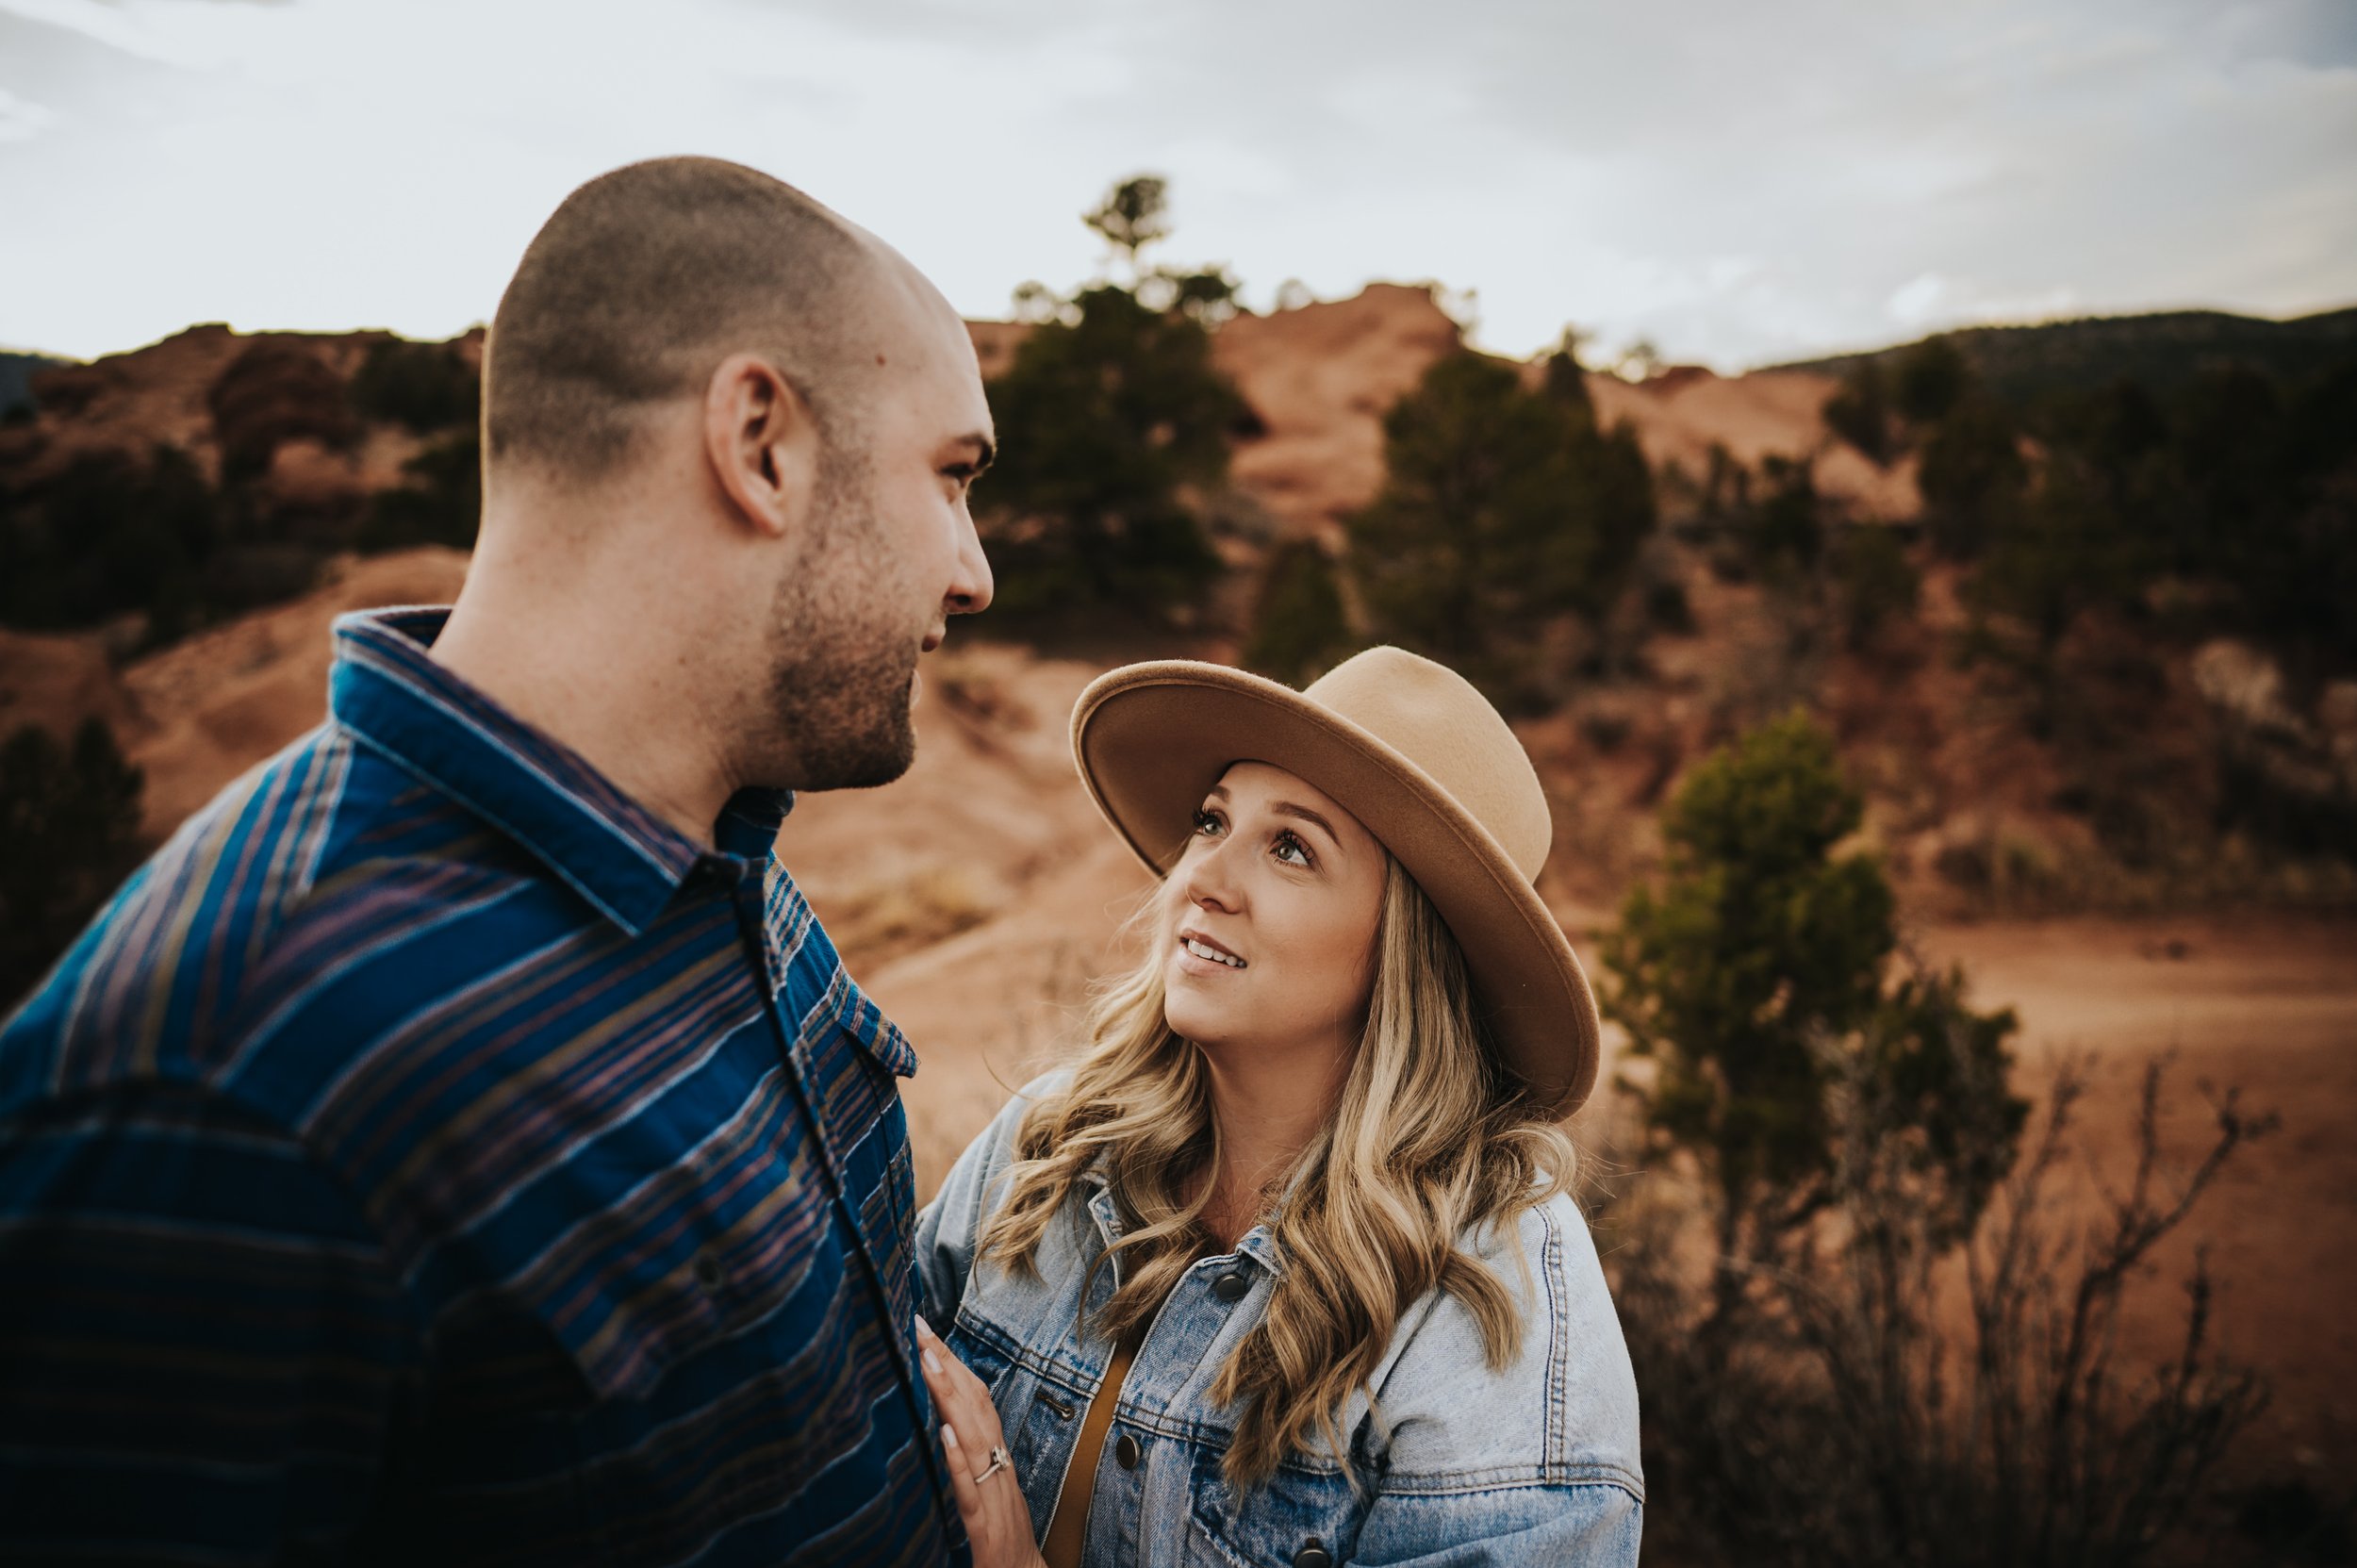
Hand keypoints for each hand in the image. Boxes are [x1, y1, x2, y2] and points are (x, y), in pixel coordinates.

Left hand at [916, 1315, 1044, 1567]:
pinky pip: (970, 1489)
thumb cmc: (1004, 1539)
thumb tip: (944, 1423)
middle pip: (975, 1406)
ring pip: (973, 1438)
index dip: (954, 1363)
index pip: (976, 1399)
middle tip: (920, 1328)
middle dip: (948, 1363)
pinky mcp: (983, 1526)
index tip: (929, 1333)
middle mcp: (997, 1467)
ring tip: (928, 1362)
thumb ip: (969, 1457)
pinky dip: (959, 1460)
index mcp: (995, 1456)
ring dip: (950, 1397)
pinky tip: (945, 1436)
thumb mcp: (985, 1488)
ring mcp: (991, 1495)